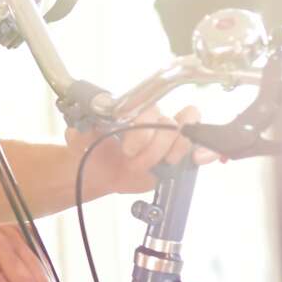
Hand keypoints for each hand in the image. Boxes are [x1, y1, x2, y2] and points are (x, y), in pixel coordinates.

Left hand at [66, 106, 214, 196]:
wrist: (99, 171)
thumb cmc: (93, 149)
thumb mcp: (81, 139)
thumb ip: (80, 132)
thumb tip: (77, 129)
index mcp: (134, 112)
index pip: (150, 110)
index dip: (142, 131)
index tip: (127, 149)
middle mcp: (155, 120)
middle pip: (170, 124)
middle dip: (153, 149)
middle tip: (134, 162)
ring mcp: (169, 138)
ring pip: (185, 136)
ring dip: (171, 153)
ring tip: (157, 165)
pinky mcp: (178, 157)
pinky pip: (200, 148)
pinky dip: (204, 152)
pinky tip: (197, 159)